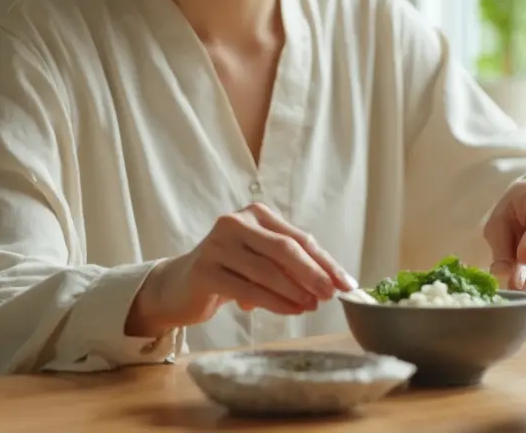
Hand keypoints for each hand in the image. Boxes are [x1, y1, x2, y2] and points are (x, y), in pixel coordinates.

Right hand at [127, 202, 356, 335]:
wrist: (179, 286)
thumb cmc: (230, 271)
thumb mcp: (261, 261)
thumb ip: (291, 265)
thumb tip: (333, 282)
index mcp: (255, 214)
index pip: (298, 238)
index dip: (325, 261)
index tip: (346, 283)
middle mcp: (235, 223)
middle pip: (285, 249)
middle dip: (313, 274)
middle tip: (332, 295)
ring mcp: (217, 245)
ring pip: (267, 270)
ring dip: (295, 291)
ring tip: (313, 306)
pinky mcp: (204, 270)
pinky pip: (248, 288)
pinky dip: (274, 302)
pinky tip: (291, 311)